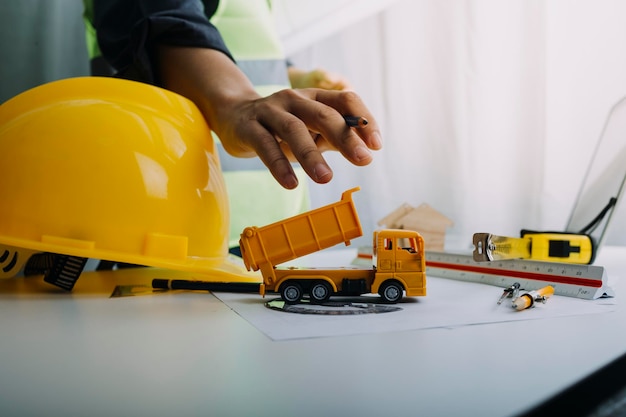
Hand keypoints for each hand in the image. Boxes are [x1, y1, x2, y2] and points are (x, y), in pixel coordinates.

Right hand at [159, 46, 381, 188]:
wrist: (233, 115)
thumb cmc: (279, 126)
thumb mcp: (309, 128)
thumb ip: (332, 137)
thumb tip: (364, 149)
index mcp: (313, 98)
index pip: (345, 100)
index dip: (364, 121)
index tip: (376, 145)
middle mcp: (294, 99)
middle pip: (323, 114)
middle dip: (345, 138)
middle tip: (363, 160)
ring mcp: (270, 111)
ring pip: (294, 129)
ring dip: (312, 155)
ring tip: (326, 178)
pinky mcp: (249, 127)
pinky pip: (265, 145)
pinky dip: (279, 165)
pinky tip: (291, 184)